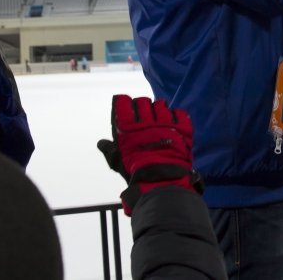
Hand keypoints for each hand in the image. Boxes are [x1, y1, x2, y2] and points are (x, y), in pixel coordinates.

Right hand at [97, 95, 201, 216]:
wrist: (161, 181)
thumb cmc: (136, 172)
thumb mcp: (118, 162)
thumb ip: (109, 150)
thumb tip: (101, 143)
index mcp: (128, 127)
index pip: (124, 103)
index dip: (124, 103)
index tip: (126, 106)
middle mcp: (146, 121)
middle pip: (143, 101)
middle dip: (142, 105)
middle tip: (143, 114)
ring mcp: (164, 123)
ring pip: (161, 105)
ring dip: (158, 109)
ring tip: (159, 119)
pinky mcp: (181, 128)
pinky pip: (179, 113)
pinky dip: (175, 115)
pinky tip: (173, 122)